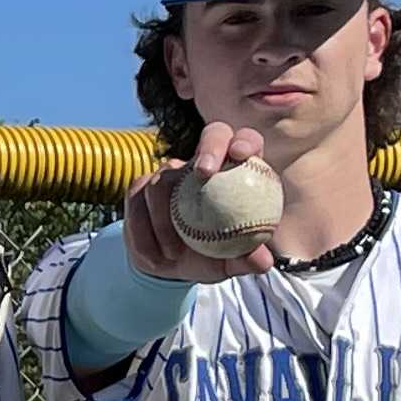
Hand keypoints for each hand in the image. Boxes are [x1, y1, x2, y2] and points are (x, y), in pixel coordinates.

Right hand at [118, 126, 283, 288]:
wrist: (170, 266)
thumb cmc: (210, 256)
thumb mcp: (230, 262)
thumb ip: (246, 259)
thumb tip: (264, 262)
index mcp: (236, 171)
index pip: (246, 141)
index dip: (245, 140)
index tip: (241, 155)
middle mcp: (204, 162)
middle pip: (213, 134)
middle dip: (211, 146)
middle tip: (204, 173)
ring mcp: (170, 172)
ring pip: (163, 180)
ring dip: (164, 219)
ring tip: (173, 254)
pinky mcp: (140, 188)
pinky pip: (137, 205)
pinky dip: (144, 235)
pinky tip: (154, 258)